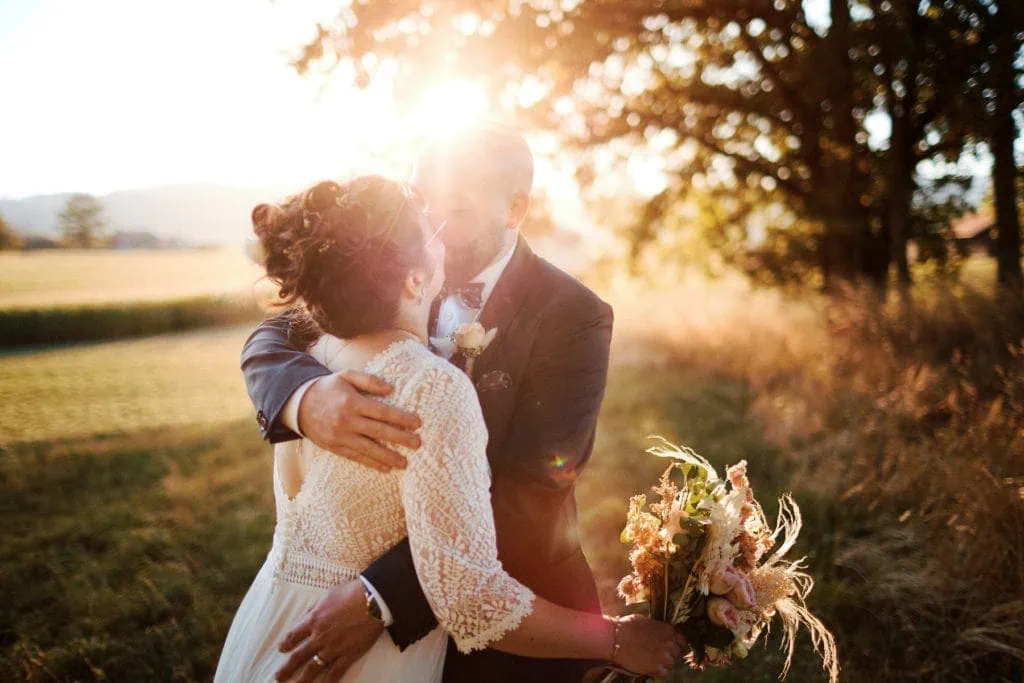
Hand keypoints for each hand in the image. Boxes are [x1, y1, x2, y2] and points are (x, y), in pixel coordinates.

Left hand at [276, 579, 383, 681]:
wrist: (373, 600)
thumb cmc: (351, 592)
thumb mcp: (328, 595)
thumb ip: (315, 607)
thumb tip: (307, 614)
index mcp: (313, 620)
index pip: (294, 635)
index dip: (286, 643)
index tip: (281, 649)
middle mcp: (319, 636)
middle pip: (299, 655)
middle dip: (287, 668)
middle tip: (279, 677)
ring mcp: (333, 648)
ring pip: (313, 667)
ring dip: (302, 679)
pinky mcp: (348, 655)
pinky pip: (336, 672)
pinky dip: (329, 682)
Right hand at [298, 370, 421, 472]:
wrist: (299, 405)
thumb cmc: (329, 388)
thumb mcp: (346, 376)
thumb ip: (369, 380)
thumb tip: (391, 389)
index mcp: (351, 401)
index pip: (381, 411)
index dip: (401, 418)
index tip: (418, 423)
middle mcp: (346, 420)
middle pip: (378, 431)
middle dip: (400, 438)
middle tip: (418, 443)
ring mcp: (340, 436)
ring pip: (368, 449)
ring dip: (388, 456)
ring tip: (405, 463)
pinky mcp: (335, 447)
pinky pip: (356, 457)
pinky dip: (372, 464)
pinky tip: (386, 468)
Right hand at [609, 614, 685, 677]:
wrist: (615, 639)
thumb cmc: (626, 627)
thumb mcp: (645, 621)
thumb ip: (657, 627)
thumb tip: (659, 630)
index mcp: (668, 630)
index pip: (682, 640)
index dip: (676, 643)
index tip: (669, 645)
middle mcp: (670, 643)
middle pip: (677, 652)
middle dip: (669, 653)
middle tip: (656, 653)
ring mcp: (664, 657)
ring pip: (671, 663)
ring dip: (663, 662)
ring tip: (651, 659)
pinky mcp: (657, 669)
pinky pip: (664, 672)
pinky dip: (658, 670)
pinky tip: (649, 665)